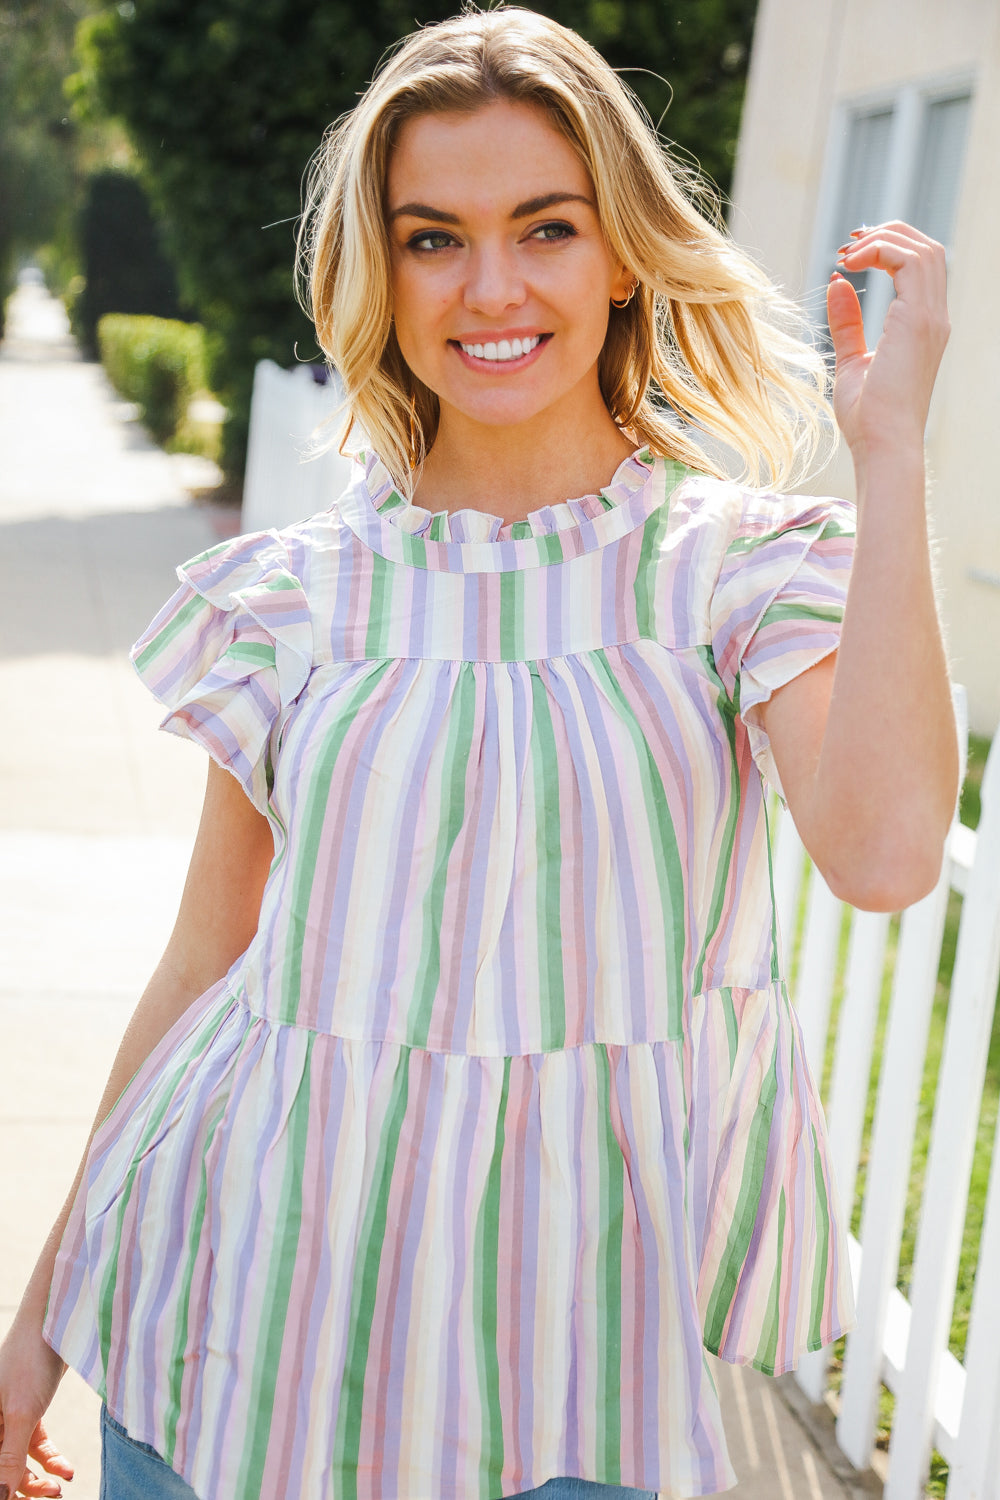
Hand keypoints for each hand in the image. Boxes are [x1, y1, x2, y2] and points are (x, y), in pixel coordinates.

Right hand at [0, 1322, 72, 1497]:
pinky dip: (51, 1459)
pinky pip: (36, 1444)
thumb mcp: (21, 1414)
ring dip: (40, 1478)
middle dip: (24, 1488)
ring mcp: (9, 1415)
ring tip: (60, 1488)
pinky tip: (67, 1471)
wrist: (58, 1320)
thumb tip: (2, 1495)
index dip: (4, 1489)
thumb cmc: (30, 1360)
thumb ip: (10, 1458)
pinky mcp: (30, 1407)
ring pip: (20, 1460)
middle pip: (2, 1468)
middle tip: (51, 1496)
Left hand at [827, 220, 949, 454]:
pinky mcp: (918, 321)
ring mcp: (930, 318)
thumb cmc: (868, 417)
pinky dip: (880, 252)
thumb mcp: (852, 360)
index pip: (920, 267)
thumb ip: (847, 322)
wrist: (882, 445)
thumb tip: (837, 282)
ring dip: (884, 239)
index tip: (850, 255)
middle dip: (888, 234)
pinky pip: (909, 263)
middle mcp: (935, 318)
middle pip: (927, 249)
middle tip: (848, 244)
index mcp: (924, 326)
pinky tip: (850, 265)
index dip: (889, 248)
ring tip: (848, 253)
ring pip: (923, 250)